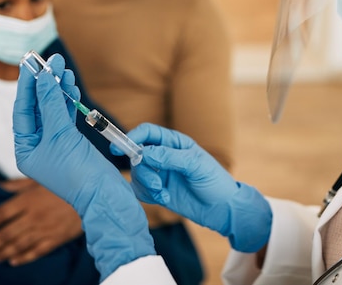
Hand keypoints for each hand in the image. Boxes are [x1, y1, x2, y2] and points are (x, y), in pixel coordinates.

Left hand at [0, 178, 82, 265]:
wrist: (93, 194)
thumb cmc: (66, 182)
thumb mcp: (41, 177)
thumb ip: (19, 184)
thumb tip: (0, 186)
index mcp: (27, 200)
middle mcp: (33, 217)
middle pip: (5, 234)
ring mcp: (44, 230)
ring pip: (18, 245)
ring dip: (2, 252)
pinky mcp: (56, 239)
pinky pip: (36, 252)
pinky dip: (23, 257)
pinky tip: (13, 261)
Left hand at [13, 54, 155, 279]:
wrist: (105, 195)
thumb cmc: (79, 172)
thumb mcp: (61, 135)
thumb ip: (51, 104)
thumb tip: (43, 77)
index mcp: (25, 149)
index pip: (23, 110)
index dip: (28, 86)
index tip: (32, 65)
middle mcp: (37, 146)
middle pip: (37, 107)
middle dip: (45, 84)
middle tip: (51, 60)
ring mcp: (55, 144)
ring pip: (53, 109)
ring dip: (58, 89)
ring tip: (63, 69)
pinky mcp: (72, 142)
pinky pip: (66, 116)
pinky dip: (68, 101)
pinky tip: (71, 86)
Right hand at [128, 123, 272, 251]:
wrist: (222, 210)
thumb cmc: (214, 182)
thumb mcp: (196, 165)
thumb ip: (170, 157)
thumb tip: (145, 153)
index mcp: (174, 143)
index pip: (147, 132)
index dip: (132, 137)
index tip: (119, 148)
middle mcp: (164, 155)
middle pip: (138, 155)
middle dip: (143, 170)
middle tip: (157, 183)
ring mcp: (160, 173)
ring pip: (138, 174)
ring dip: (147, 185)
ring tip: (163, 193)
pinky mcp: (158, 190)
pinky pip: (141, 190)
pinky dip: (148, 195)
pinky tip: (165, 199)